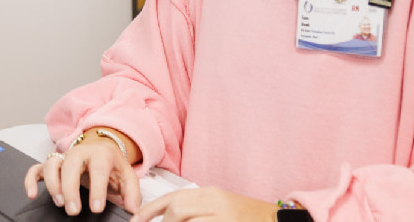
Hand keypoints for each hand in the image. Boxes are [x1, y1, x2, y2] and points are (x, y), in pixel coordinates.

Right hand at [22, 133, 140, 215]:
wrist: (101, 147)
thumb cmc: (111, 164)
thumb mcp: (127, 175)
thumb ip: (131, 193)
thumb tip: (133, 209)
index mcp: (100, 155)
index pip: (98, 169)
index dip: (97, 189)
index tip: (96, 208)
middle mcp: (80, 153)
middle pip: (71, 165)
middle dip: (70, 188)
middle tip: (73, 210)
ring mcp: (64, 157)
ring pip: (51, 164)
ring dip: (52, 183)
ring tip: (58, 202)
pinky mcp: (52, 163)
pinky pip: (36, 168)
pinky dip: (31, 180)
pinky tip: (32, 194)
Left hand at [132, 187, 280, 221]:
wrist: (275, 219)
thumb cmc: (247, 217)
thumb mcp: (219, 208)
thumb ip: (195, 211)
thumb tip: (170, 219)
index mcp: (210, 194)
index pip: (172, 197)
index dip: (149, 211)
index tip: (137, 221)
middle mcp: (215, 201)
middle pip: (177, 209)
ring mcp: (222, 215)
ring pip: (186, 218)